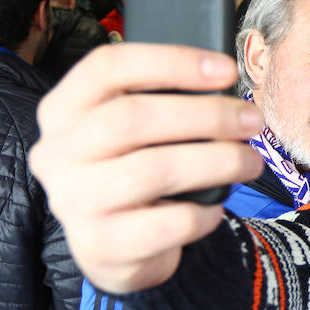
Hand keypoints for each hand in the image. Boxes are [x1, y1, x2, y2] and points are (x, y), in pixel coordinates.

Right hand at [29, 43, 264, 293]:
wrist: (111, 248)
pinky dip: (203, 213)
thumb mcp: (129, 131)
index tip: (227, 69)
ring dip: (217, 162)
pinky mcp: (100, 245)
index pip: (107, 67)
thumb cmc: (131, 168)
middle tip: (251, 120)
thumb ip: (159, 103)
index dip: (172, 61)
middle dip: (207, 115)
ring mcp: (74, 202)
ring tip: (250, 162)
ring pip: (154, 170)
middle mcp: (58, 153)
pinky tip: (217, 208)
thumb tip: (224, 89)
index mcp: (63, 109)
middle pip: (133, 117)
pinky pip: (167, 223)